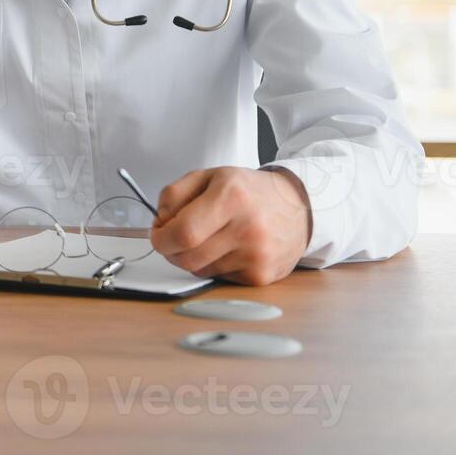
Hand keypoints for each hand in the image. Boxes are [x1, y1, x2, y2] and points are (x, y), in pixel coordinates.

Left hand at [149, 166, 312, 285]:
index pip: (183, 233)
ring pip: (200, 270)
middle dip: (171, 250)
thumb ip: (174, 194)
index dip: (161, 238)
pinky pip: (219, 278)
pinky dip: (214, 266)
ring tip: (208, 238)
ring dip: (193, 257)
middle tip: (174, 238)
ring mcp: (257, 256)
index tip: (158, 234)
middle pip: (187, 258)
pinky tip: (227, 249)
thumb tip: (159, 223)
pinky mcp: (261, 276)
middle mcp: (247, 228)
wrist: (298, 207)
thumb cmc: (249, 191)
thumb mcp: (209, 176)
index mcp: (231, 197)